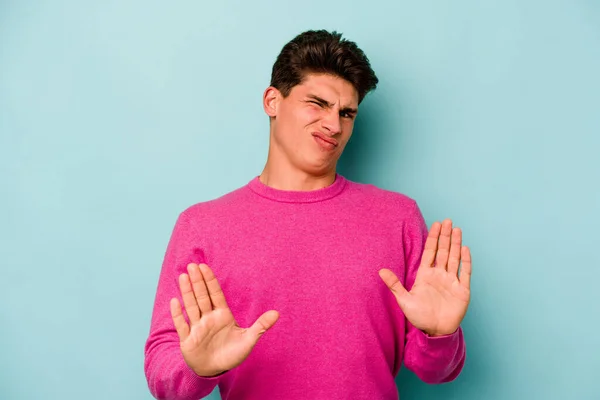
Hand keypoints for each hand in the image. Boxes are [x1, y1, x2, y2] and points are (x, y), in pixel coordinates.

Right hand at [170, 263, 279, 376]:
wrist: (215, 371)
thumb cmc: (232, 354)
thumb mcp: (248, 340)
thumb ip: (261, 326)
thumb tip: (277, 313)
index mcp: (222, 315)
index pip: (215, 295)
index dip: (210, 281)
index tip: (204, 267)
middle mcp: (208, 318)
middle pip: (202, 297)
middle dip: (197, 281)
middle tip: (192, 265)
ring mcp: (197, 328)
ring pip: (191, 307)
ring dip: (187, 292)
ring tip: (183, 276)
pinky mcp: (188, 340)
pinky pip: (182, 325)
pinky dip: (178, 314)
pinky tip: (174, 302)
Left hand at [379, 219, 471, 335]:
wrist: (434, 331)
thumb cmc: (419, 316)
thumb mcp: (404, 300)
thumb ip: (394, 284)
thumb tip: (380, 271)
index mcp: (426, 275)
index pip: (430, 252)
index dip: (433, 238)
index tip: (436, 224)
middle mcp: (440, 275)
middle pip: (443, 251)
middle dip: (445, 236)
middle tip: (448, 221)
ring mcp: (452, 281)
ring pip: (454, 258)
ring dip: (456, 244)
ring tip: (457, 229)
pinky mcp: (462, 290)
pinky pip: (465, 273)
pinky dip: (465, 261)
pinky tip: (465, 249)